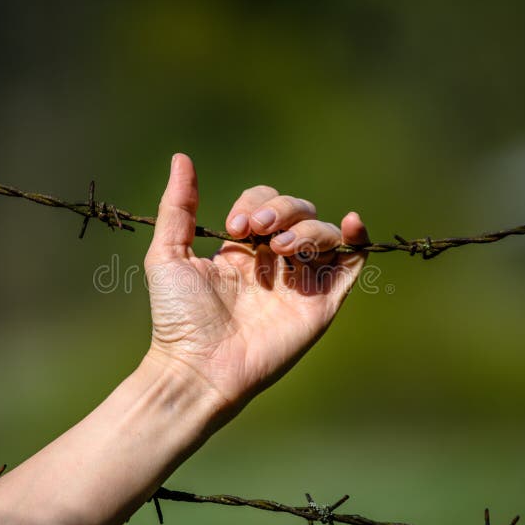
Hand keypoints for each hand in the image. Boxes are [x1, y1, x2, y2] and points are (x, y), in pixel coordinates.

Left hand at [144, 154, 369, 413]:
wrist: (198, 366)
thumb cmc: (178, 317)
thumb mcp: (167, 254)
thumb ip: (177, 207)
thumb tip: (181, 157)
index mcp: (241, 250)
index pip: (264, 204)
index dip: (255, 204)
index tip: (233, 228)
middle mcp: (274, 262)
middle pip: (298, 211)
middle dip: (282, 210)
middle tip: (259, 232)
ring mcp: (299, 283)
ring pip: (324, 233)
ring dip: (308, 228)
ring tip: (283, 248)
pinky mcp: (321, 304)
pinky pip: (351, 265)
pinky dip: (357, 241)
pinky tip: (351, 223)